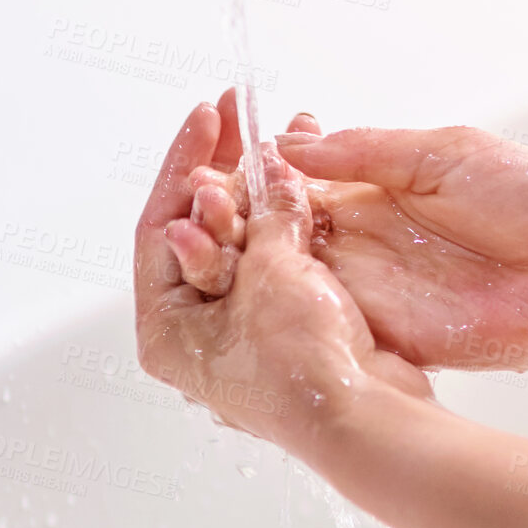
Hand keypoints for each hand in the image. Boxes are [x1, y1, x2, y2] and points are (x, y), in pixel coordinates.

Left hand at [133, 101, 430, 457]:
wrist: (368, 416)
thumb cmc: (303, 367)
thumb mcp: (273, 271)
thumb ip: (266, 212)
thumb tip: (269, 168)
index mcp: (166, 326)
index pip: (159, 225)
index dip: (184, 163)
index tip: (207, 116)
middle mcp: (196, 329)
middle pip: (198, 229)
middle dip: (222, 168)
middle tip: (235, 111)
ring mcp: (242, 328)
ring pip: (242, 241)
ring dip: (258, 190)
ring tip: (274, 139)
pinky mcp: (286, 326)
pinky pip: (277, 260)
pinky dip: (287, 221)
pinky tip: (299, 177)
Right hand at [174, 96, 527, 371]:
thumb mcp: (441, 152)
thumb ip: (364, 151)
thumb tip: (292, 141)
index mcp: (373, 189)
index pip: (294, 178)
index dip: (254, 169)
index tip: (214, 152)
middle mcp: (361, 239)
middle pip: (277, 229)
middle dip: (233, 214)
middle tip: (196, 201)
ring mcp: (368, 287)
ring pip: (288, 275)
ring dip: (245, 260)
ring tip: (204, 239)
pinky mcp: (382, 332)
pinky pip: (321, 321)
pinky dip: (283, 308)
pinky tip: (245, 290)